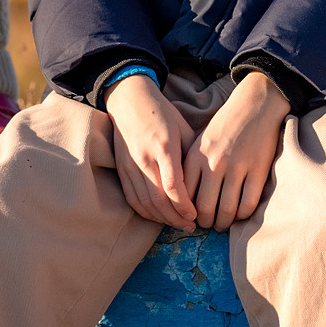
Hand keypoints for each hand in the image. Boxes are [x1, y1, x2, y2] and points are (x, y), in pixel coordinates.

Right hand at [105, 72, 196, 228]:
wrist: (130, 102)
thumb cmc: (163, 115)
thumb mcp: (184, 130)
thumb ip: (192, 157)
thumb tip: (204, 185)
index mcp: (164, 148)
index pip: (174, 187)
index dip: (185, 206)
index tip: (196, 215)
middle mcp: (144, 159)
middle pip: (159, 200)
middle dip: (176, 218)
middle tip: (191, 225)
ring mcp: (130, 166)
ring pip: (145, 204)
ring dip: (163, 219)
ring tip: (178, 223)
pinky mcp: (121, 171)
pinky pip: (133, 200)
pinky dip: (147, 212)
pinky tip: (160, 216)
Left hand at [184, 72, 289, 232]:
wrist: (253, 106)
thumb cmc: (223, 127)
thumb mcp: (199, 143)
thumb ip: (190, 167)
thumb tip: (182, 198)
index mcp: (196, 157)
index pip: (184, 195)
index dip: (186, 212)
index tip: (190, 217)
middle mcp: (214, 164)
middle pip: (205, 207)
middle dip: (205, 222)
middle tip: (208, 225)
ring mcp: (237, 167)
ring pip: (226, 209)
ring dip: (223, 223)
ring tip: (222, 224)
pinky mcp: (258, 170)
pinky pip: (248, 203)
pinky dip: (243, 215)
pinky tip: (240, 214)